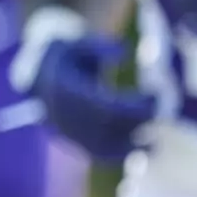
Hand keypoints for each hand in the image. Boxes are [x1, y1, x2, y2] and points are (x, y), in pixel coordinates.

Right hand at [10, 7, 156, 162]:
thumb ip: (98, 46)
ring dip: (128, 146)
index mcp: (63, 90)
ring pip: (99, 146)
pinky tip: (139, 150)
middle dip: (135, 122)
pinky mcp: (68, 141)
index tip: (155, 95)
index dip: (133, 106)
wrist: (37, 74)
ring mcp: (63, 130)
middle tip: (159, 111)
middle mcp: (61, 115)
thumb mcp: (77, 42)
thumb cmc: (65, 55)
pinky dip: (117, 155)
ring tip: (153, 145)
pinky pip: (95, 153)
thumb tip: (124, 52)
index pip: (105, 106)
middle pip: (105, 127)